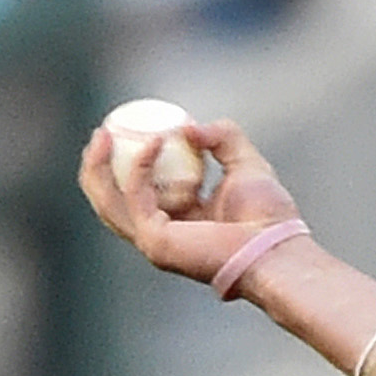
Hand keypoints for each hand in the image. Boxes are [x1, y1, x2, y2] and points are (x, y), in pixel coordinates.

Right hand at [75, 114, 301, 285]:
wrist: (278, 248)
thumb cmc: (269, 216)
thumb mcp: (245, 162)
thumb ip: (223, 138)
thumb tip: (189, 128)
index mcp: (178, 219)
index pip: (137, 192)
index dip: (122, 162)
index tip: (121, 128)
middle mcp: (161, 234)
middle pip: (110, 200)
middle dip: (97, 166)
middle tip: (101, 133)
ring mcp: (154, 242)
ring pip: (108, 203)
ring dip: (97, 168)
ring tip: (102, 135)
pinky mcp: (156, 242)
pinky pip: (136, 198)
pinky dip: (139, 168)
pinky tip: (153, 143)